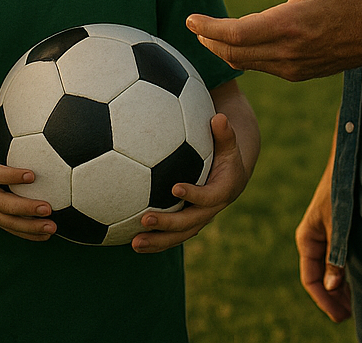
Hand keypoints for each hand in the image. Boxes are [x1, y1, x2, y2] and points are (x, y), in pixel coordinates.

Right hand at [0, 100, 55, 241]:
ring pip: (6, 221)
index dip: (10, 176)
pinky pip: (7, 227)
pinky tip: (45, 236)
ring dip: (29, 226)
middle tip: (48, 207)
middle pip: (1, 204)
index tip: (32, 174)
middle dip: (25, 208)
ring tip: (52, 227)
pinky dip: (26, 234)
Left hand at [131, 112, 248, 252]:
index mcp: (222, 191)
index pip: (208, 197)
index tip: (175, 188)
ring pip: (178, 236)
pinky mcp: (186, 225)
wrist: (231, 177)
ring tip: (134, 244)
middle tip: (145, 218)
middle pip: (189, 223)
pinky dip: (154, 242)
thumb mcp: (228, 143)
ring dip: (157, 242)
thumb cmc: (225, 154)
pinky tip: (130, 242)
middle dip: (168, 223)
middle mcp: (210, 210)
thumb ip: (224, 133)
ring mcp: (197, 220)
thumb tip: (219, 117)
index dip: (193, 195)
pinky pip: (170, 236)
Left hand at [187, 0, 361, 80]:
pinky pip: (261, 67)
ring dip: (224, 50)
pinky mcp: (298, 73)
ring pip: (246, 63)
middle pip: (233, 53)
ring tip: (209, 34)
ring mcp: (293, 67)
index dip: (208, 28)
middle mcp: (288, 51)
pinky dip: (243, 56)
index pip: (236, 34)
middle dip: (209, 41)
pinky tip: (238, 43)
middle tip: (195, 28)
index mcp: (290, 25)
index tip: (190, 20)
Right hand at [296, 166, 350, 321]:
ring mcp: (328, 237)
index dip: (323, 300)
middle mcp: (315, 240)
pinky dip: (347, 275)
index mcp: (307, 238)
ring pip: (330, 271)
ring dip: (341, 289)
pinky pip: (340, 260)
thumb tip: (330, 286)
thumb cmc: (341, 189)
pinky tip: (360, 284)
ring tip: (356, 305)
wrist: (351, 161)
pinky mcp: (340, 231)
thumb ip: (335, 255)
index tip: (340, 316)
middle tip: (350, 316)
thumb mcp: (337, 224)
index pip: (309, 279)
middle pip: (320, 278)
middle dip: (333, 299)